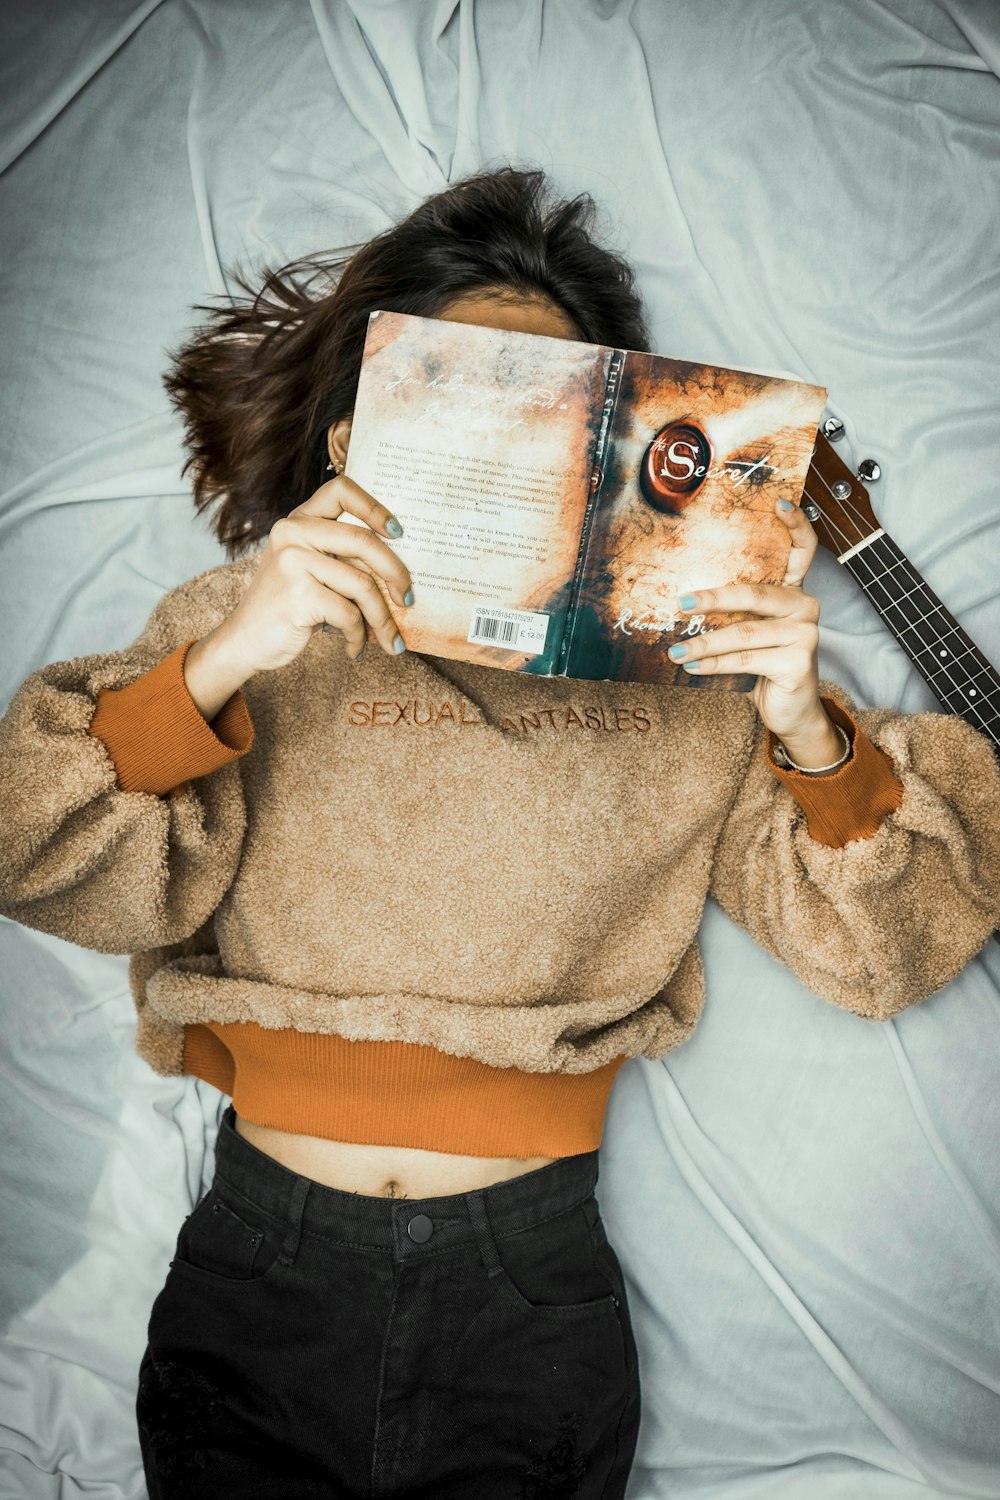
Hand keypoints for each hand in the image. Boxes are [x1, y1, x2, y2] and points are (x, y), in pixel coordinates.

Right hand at [219, 472, 414, 674]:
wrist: (244, 642)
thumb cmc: (287, 606)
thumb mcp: (310, 570)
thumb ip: (341, 557)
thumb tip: (400, 569)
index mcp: (299, 520)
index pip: (341, 489)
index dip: (375, 507)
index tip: (399, 533)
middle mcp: (293, 533)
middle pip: (363, 542)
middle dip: (396, 573)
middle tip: (408, 598)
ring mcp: (292, 562)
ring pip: (362, 585)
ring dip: (382, 619)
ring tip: (390, 639)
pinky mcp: (297, 595)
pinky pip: (348, 614)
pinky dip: (358, 636)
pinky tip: (356, 649)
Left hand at [667, 497, 839, 752]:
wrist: (790, 712)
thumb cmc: (764, 665)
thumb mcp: (750, 631)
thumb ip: (735, 611)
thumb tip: (683, 595)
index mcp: (794, 591)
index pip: (803, 550)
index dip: (795, 524)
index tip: (780, 502)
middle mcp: (805, 606)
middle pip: (756, 593)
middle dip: (714, 598)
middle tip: (681, 602)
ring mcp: (806, 634)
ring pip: (745, 632)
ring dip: (704, 642)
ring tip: (675, 650)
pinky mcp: (799, 663)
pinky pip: (746, 660)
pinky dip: (714, 665)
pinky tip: (692, 667)